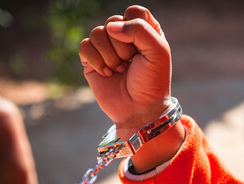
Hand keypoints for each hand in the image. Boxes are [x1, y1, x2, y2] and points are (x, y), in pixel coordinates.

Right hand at [79, 5, 171, 133]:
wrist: (139, 110)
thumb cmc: (152, 82)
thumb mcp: (158, 51)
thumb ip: (140, 29)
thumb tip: (110, 27)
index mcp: (144, 32)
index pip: (134, 11)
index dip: (135, 26)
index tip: (141, 47)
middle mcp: (124, 38)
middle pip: (113, 22)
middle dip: (123, 47)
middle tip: (131, 63)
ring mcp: (106, 49)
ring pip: (97, 33)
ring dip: (110, 56)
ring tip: (120, 70)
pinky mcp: (92, 61)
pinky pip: (85, 46)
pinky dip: (96, 61)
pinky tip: (107, 74)